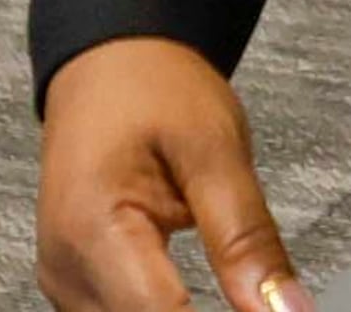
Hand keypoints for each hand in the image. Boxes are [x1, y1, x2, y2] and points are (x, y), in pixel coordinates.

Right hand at [38, 38, 311, 311]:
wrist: (107, 63)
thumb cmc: (152, 88)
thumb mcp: (216, 148)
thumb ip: (246, 235)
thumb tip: (286, 309)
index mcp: (94, 229)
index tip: (272, 311)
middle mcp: (66, 269)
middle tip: (261, 298)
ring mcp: (65, 281)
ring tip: (236, 296)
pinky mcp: (75, 284)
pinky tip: (198, 300)